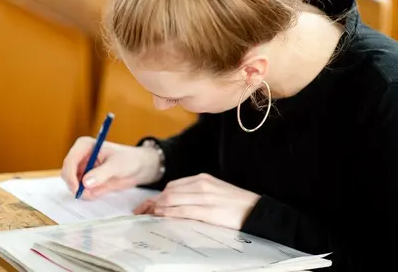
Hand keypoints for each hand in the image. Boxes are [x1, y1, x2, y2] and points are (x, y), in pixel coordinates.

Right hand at [61, 137, 161, 198]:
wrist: (138, 167)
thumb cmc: (129, 159)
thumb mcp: (117, 165)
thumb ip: (102, 173)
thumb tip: (86, 182)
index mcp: (84, 146)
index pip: (70, 161)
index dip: (70, 175)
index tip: (77, 188)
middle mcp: (80, 157)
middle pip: (67, 174)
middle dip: (75, 186)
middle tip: (88, 193)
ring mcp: (83, 169)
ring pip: (73, 184)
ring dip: (83, 191)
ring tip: (100, 189)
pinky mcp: (87, 180)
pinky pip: (81, 191)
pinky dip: (88, 194)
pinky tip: (101, 190)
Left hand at [134, 173, 260, 229]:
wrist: (257, 211)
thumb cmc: (236, 204)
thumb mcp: (215, 192)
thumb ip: (196, 194)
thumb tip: (177, 202)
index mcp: (203, 179)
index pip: (173, 186)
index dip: (157, 196)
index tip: (147, 205)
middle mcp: (201, 185)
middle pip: (169, 192)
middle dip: (152, 202)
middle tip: (141, 212)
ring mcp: (205, 197)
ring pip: (173, 199)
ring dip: (157, 208)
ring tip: (147, 216)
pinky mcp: (208, 211)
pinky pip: (183, 211)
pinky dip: (169, 213)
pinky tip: (161, 217)